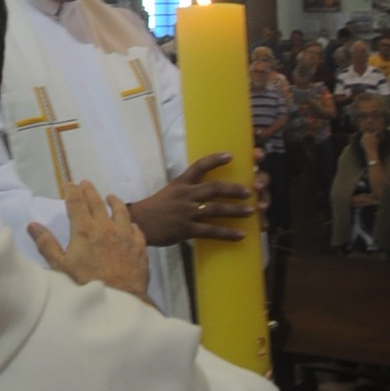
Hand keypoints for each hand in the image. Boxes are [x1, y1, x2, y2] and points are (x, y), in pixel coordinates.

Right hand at [29, 181, 149, 299]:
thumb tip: (32, 226)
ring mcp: (125, 236)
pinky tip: (130, 224)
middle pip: (97, 202)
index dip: (71, 191)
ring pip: (121, 211)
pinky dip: (131, 223)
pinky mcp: (139, 247)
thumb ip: (46, 244)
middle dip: (89, 190)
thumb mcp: (60, 266)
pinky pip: (136, 229)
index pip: (76, 202)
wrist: (119, 301)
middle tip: (85, 183)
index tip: (68, 184)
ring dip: (114, 201)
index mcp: (85, 230)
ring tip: (110, 196)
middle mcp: (106, 227)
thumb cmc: (85, 284)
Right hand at [128, 154, 253, 245]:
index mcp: (181, 184)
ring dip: (235, 210)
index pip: (199, 166)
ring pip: (216, 209)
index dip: (215, 160)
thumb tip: (204, 192)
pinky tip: (240, 235)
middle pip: (214, 188)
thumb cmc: (154, 209)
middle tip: (249, 192)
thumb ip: (186, 191)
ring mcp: (187, 212)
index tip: (230, 155)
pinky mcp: (187, 229)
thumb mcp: (170, 192)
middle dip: (233, 190)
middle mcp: (186, 195)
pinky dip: (227, 233)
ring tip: (250, 211)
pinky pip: (211, 231)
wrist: (139, 224)